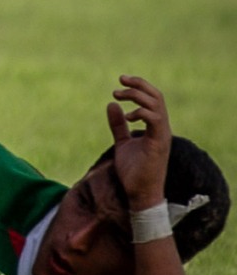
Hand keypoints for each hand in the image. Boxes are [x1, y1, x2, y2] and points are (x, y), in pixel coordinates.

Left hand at [107, 74, 171, 209]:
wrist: (140, 193)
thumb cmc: (134, 171)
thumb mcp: (122, 142)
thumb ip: (118, 125)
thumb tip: (112, 105)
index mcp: (155, 127)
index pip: (153, 99)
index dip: (139, 86)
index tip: (120, 81)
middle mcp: (162, 128)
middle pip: (157, 97)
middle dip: (138, 84)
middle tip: (119, 80)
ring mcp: (162, 136)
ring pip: (156, 105)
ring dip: (136, 95)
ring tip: (117, 96)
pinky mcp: (158, 144)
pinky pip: (155, 120)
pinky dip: (141, 112)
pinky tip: (127, 116)